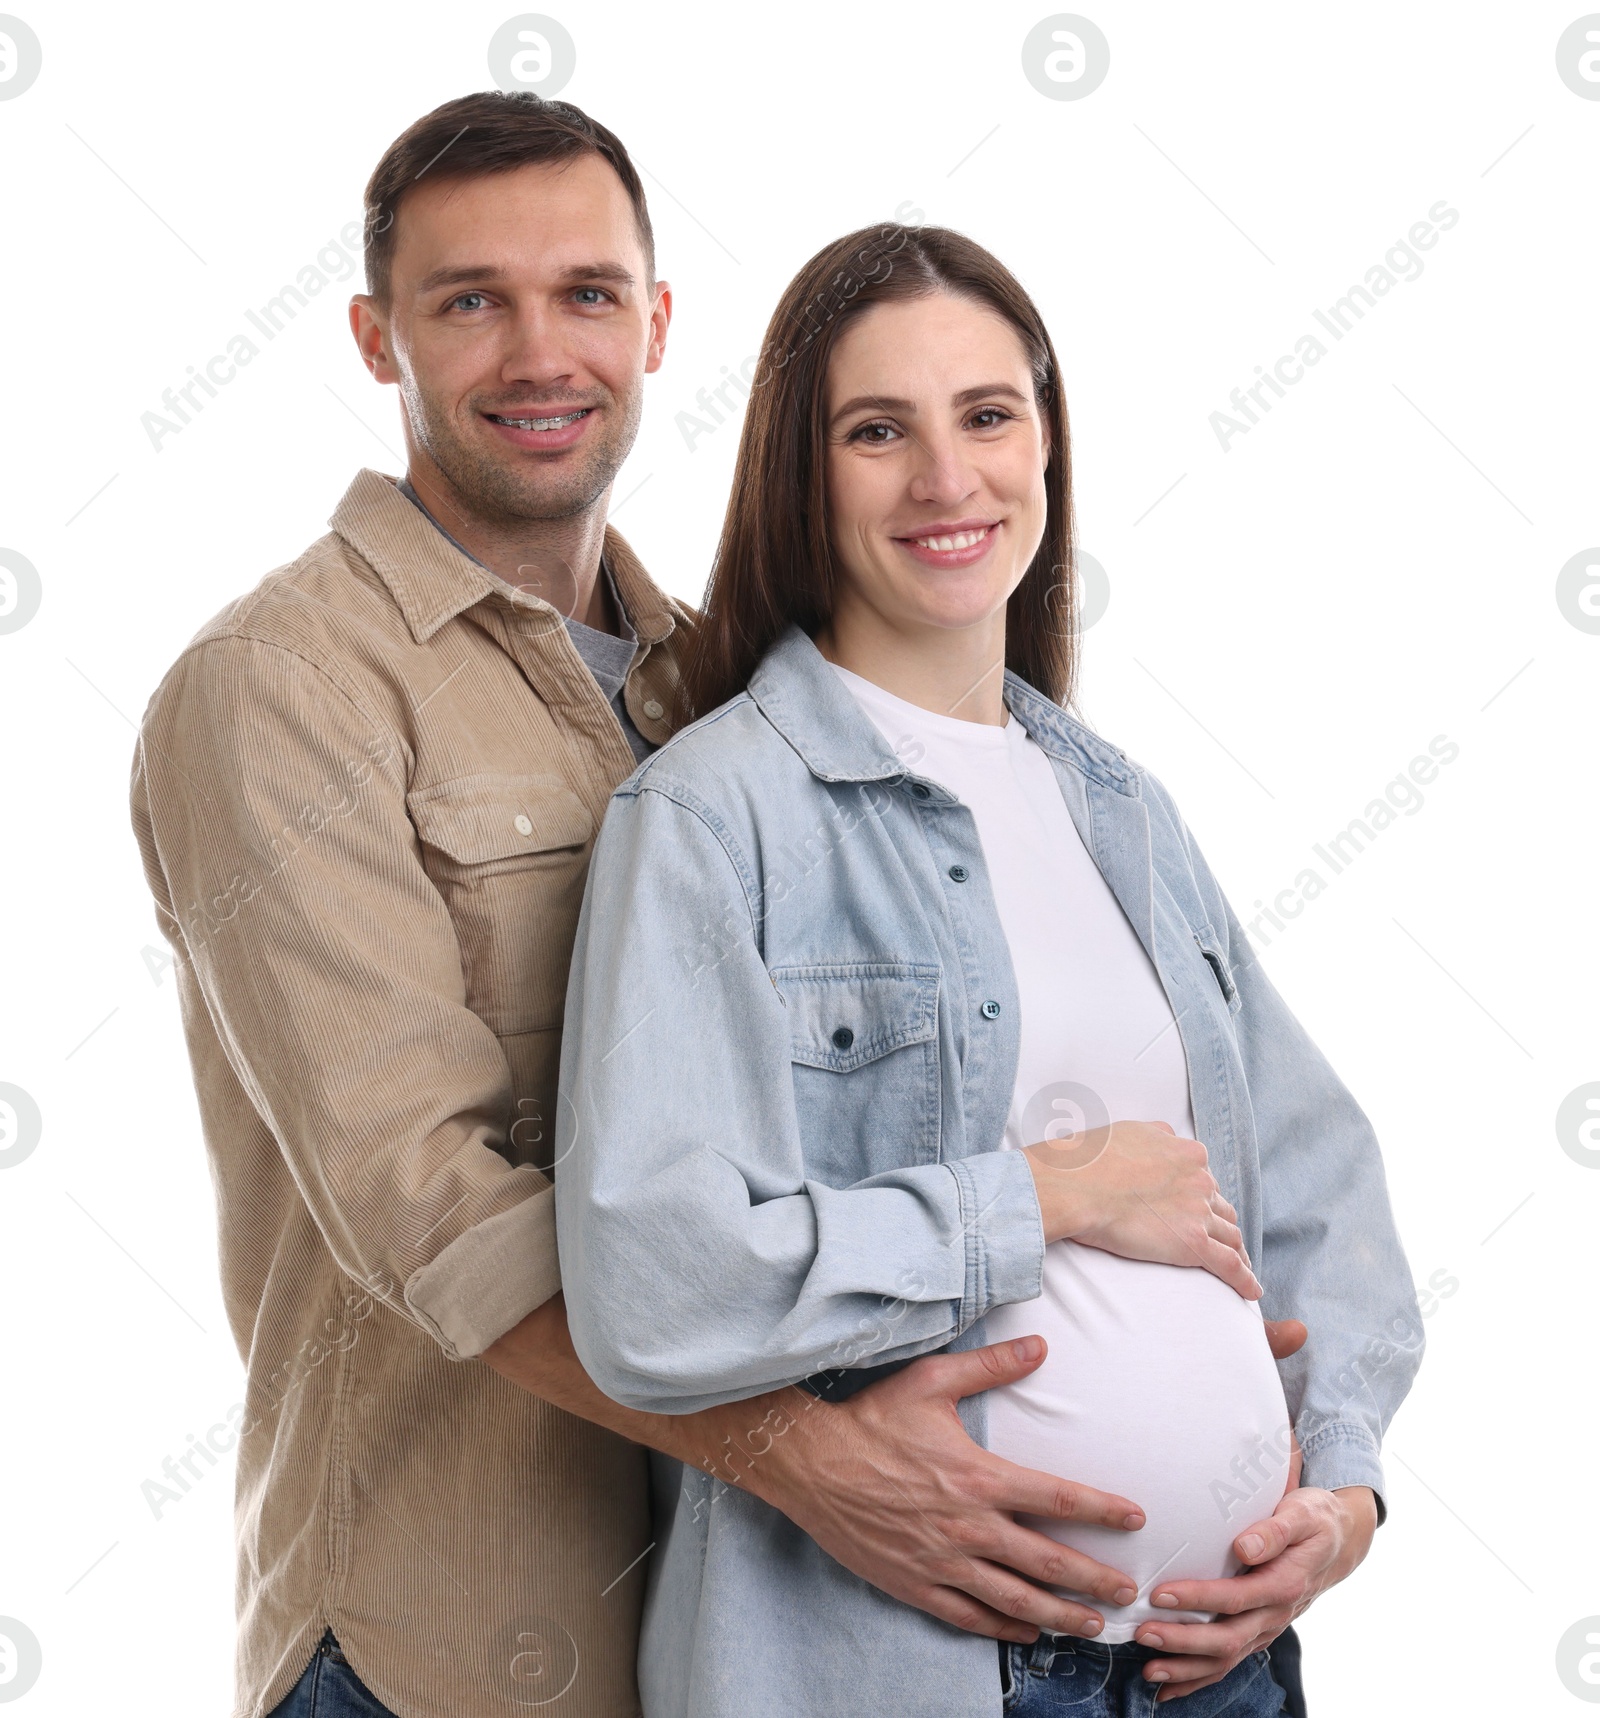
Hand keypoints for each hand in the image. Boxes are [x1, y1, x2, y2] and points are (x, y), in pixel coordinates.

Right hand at [704, 1335, 1147, 1642]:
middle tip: (1130, 1595)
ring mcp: (943, 1563)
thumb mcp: (931, 1381)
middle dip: (1095, 1581)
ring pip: (1015, 1600)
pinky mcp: (916, 1585)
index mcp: (979, 1477)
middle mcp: (968, 1527)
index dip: (1102, 1510)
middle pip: (1048, 1562)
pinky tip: (1026, 1632)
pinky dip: (1003, 1628)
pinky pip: (969, 1616)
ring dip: (1060, 1616)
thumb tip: (1039, 1345)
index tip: (1136, 1517)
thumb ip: (990, 1365)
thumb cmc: (871, 1419)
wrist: (811, 1464)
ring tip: (1093, 1627)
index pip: (1058, 1498)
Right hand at [1024, 1120, 1260, 1300]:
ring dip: (1237, 1251)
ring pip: (1230, 1236)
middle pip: (1220, 1207)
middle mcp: (1200, 1179)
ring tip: (1241, 1267)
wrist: (1073, 1185)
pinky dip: (1244, 1280)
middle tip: (1216, 1240)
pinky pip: (1229, 1265)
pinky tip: (1251, 1291)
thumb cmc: (1088, 1160)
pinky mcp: (1193, 1243)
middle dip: (1219, 1223)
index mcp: (1187, 1153)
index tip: (1198, 1210)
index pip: (1205, 1179)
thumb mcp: (1129, 1131)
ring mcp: (1198, 1212)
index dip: (1202, 1197)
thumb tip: (1165, 1137)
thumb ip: (1155, 1135)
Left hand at [1134, 1482, 1377, 1701]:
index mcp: (1284, 1583)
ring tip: (1148, 1670)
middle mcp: (1275, 1613)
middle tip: (1142, 1633)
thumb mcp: (1301, 1514)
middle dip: (1183, 1641)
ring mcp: (1267, 1628)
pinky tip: (1169, 1688)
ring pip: (1226, 1659)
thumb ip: (1274, 1531)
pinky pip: (1229, 1662)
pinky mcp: (1258, 1632)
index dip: (1198, 1598)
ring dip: (1186, 1668)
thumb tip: (1244, 1546)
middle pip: (1227, 1638)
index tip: (1160, 1594)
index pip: (1236, 1597)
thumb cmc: (1313, 1520)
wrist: (1339, 1541)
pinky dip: (1199, 1678)